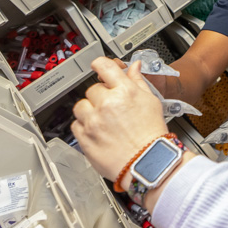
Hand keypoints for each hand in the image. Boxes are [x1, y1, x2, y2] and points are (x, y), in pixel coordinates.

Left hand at [72, 57, 167, 182]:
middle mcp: (107, 104)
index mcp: (124, 91)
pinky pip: (76, 125)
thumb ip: (138, 81)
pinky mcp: (84, 138)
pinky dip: (85, 127)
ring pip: (81, 106)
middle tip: (112, 109)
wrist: (148, 163)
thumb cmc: (152, 134)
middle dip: (101, 97)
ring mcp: (93, 121)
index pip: (104, 66)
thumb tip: (134, 66)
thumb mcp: (150, 101)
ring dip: (89, 111)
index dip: (100, 65)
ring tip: (103, 122)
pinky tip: (99, 133)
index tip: (98, 67)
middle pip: (93, 89)